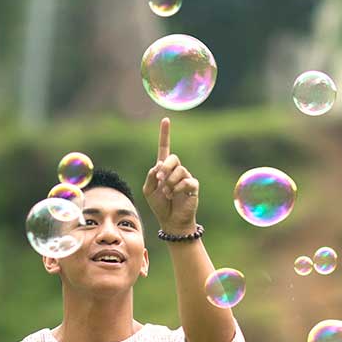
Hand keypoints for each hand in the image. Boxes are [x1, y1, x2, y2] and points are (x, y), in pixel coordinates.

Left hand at [142, 118, 199, 232]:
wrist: (171, 221)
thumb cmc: (160, 206)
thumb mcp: (148, 190)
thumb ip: (150, 176)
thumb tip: (159, 165)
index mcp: (163, 169)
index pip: (164, 148)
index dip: (165, 134)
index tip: (165, 120)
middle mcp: (176, 170)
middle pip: (173, 158)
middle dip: (165, 168)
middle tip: (159, 179)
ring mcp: (186, 178)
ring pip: (179, 170)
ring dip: (170, 182)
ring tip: (167, 193)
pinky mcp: (193, 186)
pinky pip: (187, 181)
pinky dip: (177, 188)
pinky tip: (174, 195)